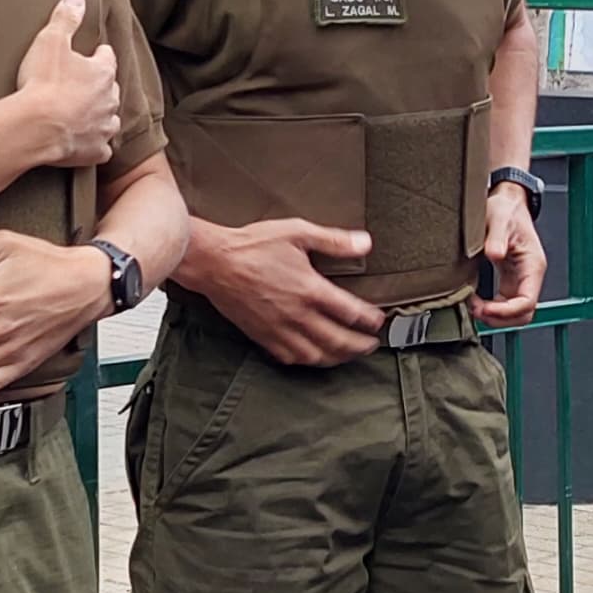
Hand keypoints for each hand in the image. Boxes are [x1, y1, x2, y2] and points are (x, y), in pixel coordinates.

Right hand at [13, 0, 122, 169]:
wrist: (35, 127)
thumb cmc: (42, 84)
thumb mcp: (51, 40)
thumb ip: (65, 18)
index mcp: (102, 72)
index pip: (106, 56)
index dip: (97, 54)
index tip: (91, 54)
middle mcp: (109, 99)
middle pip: (109, 88)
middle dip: (98, 86)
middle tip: (79, 85)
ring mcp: (104, 126)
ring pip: (109, 118)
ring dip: (99, 115)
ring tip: (83, 113)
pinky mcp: (95, 150)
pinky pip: (101, 148)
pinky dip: (95, 145)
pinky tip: (85, 142)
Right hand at [180, 214, 387, 366]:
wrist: (214, 262)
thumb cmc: (252, 245)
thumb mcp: (297, 232)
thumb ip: (333, 240)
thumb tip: (365, 243)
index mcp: (309, 289)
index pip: (350, 313)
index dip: (370, 320)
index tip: (379, 321)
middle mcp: (297, 315)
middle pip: (338, 341)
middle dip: (360, 346)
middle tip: (372, 345)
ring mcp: (279, 329)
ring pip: (316, 355)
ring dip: (338, 358)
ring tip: (349, 355)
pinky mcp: (262, 336)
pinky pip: (289, 358)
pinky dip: (307, 361)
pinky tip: (313, 357)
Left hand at [475, 180, 546, 325]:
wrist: (507, 202)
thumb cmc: (506, 209)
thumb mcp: (499, 218)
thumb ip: (496, 237)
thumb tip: (494, 255)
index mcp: (533, 265)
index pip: (527, 302)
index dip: (507, 311)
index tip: (485, 309)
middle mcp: (530, 276)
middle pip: (523, 314)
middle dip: (500, 318)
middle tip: (476, 310)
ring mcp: (520, 280)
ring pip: (515, 313)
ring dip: (495, 317)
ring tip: (473, 307)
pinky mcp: (509, 280)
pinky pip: (504, 304)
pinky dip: (491, 309)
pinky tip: (475, 301)